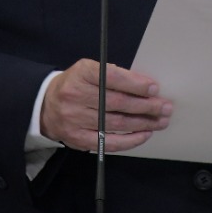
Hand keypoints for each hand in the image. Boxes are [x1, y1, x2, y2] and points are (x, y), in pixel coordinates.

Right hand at [40, 58, 171, 152]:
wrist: (45, 105)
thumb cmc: (76, 84)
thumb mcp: (89, 70)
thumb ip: (113, 76)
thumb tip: (146, 87)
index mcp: (81, 73)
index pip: (112, 78)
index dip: (136, 84)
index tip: (154, 88)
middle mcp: (76, 95)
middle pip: (117, 103)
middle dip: (146, 106)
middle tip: (165, 107)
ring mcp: (75, 119)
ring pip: (116, 123)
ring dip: (143, 123)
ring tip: (160, 121)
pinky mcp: (78, 139)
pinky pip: (108, 142)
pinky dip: (130, 140)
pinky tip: (145, 135)